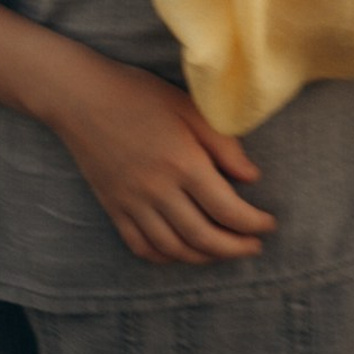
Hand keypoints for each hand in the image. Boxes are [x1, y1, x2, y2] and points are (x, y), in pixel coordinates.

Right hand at [33, 48, 277, 265]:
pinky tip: (181, 253)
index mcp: (183, 163)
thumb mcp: (191, 108)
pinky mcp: (113, 209)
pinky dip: (165, 257)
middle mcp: (158, 191)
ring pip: (173, 248)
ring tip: (225, 252)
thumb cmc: (142, 95)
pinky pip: (141, 246)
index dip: (252, 223)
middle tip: (255, 247)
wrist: (83, 99)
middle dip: (234, 248)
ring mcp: (132, 204)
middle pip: (202, 237)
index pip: (226, 208)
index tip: (270, 224)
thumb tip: (252, 177)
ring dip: (204, 258)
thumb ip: (224, 144)